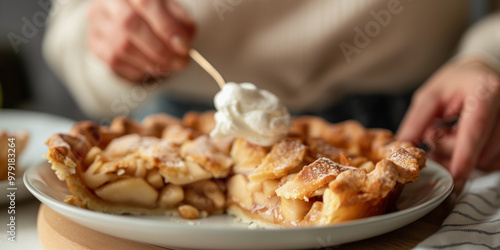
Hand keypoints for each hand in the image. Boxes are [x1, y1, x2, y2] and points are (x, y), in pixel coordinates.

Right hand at [87, 0, 194, 81]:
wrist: (126, 16)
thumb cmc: (153, 11)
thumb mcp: (169, 9)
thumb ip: (178, 21)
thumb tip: (183, 41)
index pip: (146, 3)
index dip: (167, 27)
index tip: (184, 46)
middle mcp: (108, 2)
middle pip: (130, 25)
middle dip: (160, 49)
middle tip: (181, 61)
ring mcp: (97, 22)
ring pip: (122, 47)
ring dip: (152, 63)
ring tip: (171, 66)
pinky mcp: (95, 43)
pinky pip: (115, 62)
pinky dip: (139, 69)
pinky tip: (153, 68)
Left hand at [397, 57, 499, 190]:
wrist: (481, 76)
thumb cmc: (454, 84)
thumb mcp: (429, 96)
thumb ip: (416, 122)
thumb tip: (403, 147)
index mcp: (485, 92)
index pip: (475, 129)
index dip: (464, 155)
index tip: (455, 176)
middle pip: (480, 150)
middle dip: (452, 153)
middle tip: (435, 136)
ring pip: (488, 160)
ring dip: (462, 156)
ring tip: (451, 134)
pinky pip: (494, 162)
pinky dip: (475, 160)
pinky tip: (464, 142)